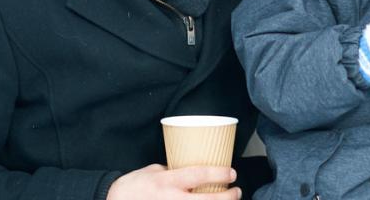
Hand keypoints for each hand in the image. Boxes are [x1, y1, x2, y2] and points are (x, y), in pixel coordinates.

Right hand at [107, 164, 239, 198]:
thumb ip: (171, 172)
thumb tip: (188, 172)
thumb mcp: (152, 172)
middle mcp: (171, 199)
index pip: (199, 176)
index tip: (232, 173)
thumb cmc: (132, 187)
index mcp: (167, 182)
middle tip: (236, 191)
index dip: (219, 174)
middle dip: (228, 197)